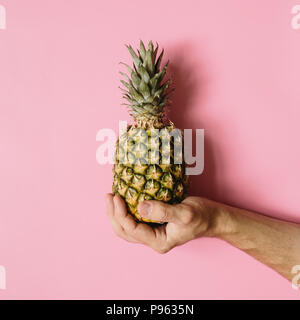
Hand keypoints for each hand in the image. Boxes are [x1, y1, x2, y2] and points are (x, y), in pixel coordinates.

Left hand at [105, 194, 221, 253]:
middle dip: (114, 214)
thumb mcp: (184, 213)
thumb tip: (140, 206)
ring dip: (117, 213)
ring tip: (112, 197)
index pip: (132, 229)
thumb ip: (162, 211)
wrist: (213, 218)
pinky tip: (124, 199)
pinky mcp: (154, 224)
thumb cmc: (202, 216)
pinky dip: (126, 210)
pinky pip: (135, 220)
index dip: (121, 214)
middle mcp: (154, 239)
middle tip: (109, 196)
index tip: (117, 197)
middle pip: (125, 231)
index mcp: (159, 241)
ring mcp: (153, 233)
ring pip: (127, 227)